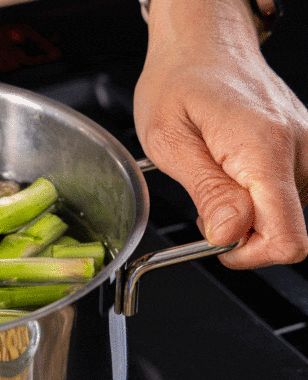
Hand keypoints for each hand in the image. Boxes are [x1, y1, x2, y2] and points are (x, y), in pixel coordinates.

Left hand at [134, 0, 307, 268]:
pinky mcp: (302, 146)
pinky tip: (231, 173)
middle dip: (244, 233)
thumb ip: (206, 191)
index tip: (215, 239)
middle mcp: (298, 149)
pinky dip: (260, 196)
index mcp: (264, 150)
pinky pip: (290, 192)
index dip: (247, 254)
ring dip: (251, 213)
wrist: (201, 42)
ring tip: (215, 181)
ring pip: (291, 214)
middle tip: (206, 203)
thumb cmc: (177, 83)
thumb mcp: (169, 141)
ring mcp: (306, 146)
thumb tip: (231, 234)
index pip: (288, 238)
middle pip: (291, 231)